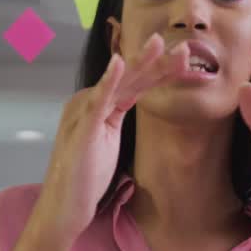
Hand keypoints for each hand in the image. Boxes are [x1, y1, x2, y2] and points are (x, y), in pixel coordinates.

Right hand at [31, 34, 188, 247]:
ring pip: (118, 83)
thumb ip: (117, 113)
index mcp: (98, 104)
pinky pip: (97, 101)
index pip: (134, 83)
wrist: (65, 207)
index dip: (161, 71)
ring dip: (140, 63)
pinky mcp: (81, 129)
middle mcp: (88, 102)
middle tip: (186, 48)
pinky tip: (120, 64)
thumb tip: (135, 95)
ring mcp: (83, 113)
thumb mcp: (108, 137)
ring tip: (160, 44)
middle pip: (129, 78)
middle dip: (158, 62)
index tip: (186, 62)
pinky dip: (109, 81)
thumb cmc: (86, 176)